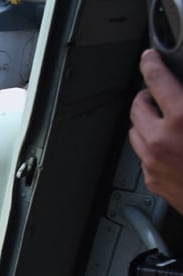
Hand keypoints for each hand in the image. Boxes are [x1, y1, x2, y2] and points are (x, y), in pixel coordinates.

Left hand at [129, 49, 182, 214]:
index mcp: (182, 119)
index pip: (158, 81)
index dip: (152, 64)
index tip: (149, 58)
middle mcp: (161, 140)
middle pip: (138, 106)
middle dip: (148, 97)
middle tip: (160, 95)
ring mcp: (153, 161)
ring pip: (135, 131)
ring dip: (146, 122)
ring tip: (164, 120)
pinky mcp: (152, 179)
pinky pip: (142, 155)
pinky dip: (151, 146)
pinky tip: (169, 147)